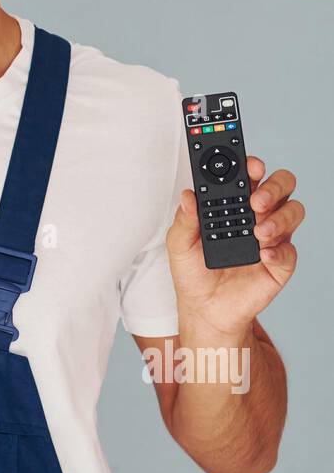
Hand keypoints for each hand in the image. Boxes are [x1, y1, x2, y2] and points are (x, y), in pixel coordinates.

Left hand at [165, 157, 303, 338]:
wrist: (204, 309)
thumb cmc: (193, 271)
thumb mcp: (179, 244)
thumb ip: (184, 219)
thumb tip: (187, 195)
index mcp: (234, 202)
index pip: (250, 174)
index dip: (252, 164)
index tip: (249, 164)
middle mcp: (258, 214)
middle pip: (281, 185)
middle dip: (273, 186)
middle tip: (255, 200)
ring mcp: (272, 237)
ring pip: (293, 211)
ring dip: (279, 217)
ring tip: (258, 231)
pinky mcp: (280, 263)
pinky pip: (290, 251)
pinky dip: (278, 250)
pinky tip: (262, 254)